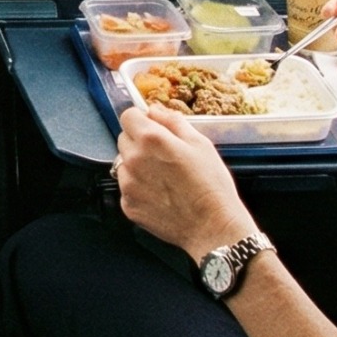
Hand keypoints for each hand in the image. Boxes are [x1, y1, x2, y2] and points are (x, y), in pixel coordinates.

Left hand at [114, 103, 256, 259]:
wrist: (213, 227)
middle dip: (140, 142)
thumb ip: (172, 121)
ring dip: (137, 165)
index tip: (153, 128)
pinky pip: (127, 188)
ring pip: (123, 164)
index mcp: (150, 139)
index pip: (128, 116)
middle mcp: (133, 160)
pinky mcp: (128, 205)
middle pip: (124, 139)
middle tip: (164, 156)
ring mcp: (127, 184)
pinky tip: (161, 195)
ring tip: (164, 178)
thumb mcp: (200, 143)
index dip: (142, 120)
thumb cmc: (211, 185)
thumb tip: (154, 110)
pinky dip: (139, 188)